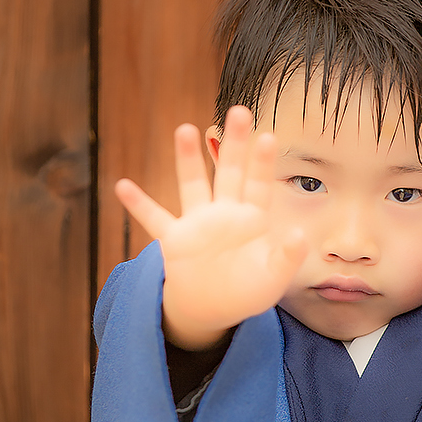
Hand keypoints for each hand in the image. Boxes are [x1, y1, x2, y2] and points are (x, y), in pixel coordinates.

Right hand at [114, 108, 306, 347]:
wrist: (214, 310)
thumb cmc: (248, 291)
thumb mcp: (274, 277)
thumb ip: (287, 256)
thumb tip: (299, 235)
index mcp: (252, 218)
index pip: (259, 184)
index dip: (262, 162)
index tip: (267, 136)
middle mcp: (225, 212)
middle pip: (230, 171)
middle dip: (234, 143)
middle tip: (239, 111)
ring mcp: (198, 223)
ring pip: (193, 184)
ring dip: (188, 159)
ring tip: (185, 128)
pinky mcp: (175, 240)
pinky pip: (154, 219)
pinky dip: (138, 205)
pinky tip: (122, 186)